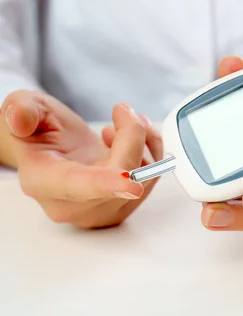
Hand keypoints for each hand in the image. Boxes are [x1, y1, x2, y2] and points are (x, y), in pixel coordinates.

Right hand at [0, 90, 162, 227]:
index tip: (131, 183)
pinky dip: (150, 153)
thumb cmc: (35, 128)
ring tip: (125, 119)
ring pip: (142, 179)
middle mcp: (69, 204)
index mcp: (42, 180)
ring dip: (144, 142)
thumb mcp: (22, 106)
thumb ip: (22, 111)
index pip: (76, 186)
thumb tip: (20, 120)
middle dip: (131, 136)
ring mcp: (96, 210)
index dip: (105, 184)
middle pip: (120, 176)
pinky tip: (130, 138)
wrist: (48, 145)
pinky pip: (150, 181)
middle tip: (122, 110)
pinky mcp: (118, 207)